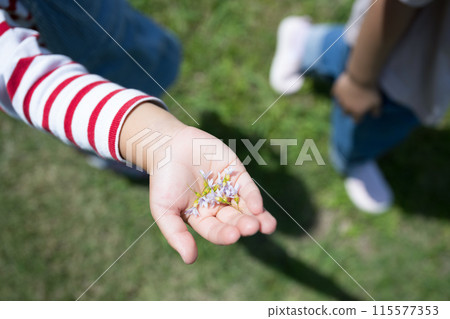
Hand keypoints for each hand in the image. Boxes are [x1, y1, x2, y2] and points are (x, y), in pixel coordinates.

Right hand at [148, 126, 276, 263]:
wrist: (168, 145)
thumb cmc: (163, 180)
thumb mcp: (164, 209)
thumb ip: (176, 234)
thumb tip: (190, 260)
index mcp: (202, 218)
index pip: (216, 231)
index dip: (225, 234)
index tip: (233, 236)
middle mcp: (218, 206)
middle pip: (235, 220)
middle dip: (244, 225)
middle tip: (251, 228)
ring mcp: (228, 190)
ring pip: (246, 207)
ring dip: (257, 217)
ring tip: (267, 225)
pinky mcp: (236, 173)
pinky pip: (247, 187)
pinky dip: (253, 197)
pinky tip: (258, 206)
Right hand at [332, 72, 381, 121]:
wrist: (361, 76)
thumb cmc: (370, 90)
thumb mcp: (378, 102)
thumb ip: (376, 111)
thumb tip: (374, 116)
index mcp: (356, 113)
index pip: (356, 121)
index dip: (359, 117)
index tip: (362, 112)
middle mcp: (346, 108)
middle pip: (346, 113)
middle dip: (350, 110)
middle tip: (355, 103)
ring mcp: (340, 100)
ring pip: (340, 104)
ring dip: (344, 101)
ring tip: (349, 96)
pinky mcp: (336, 91)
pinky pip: (335, 94)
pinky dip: (338, 93)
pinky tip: (342, 90)